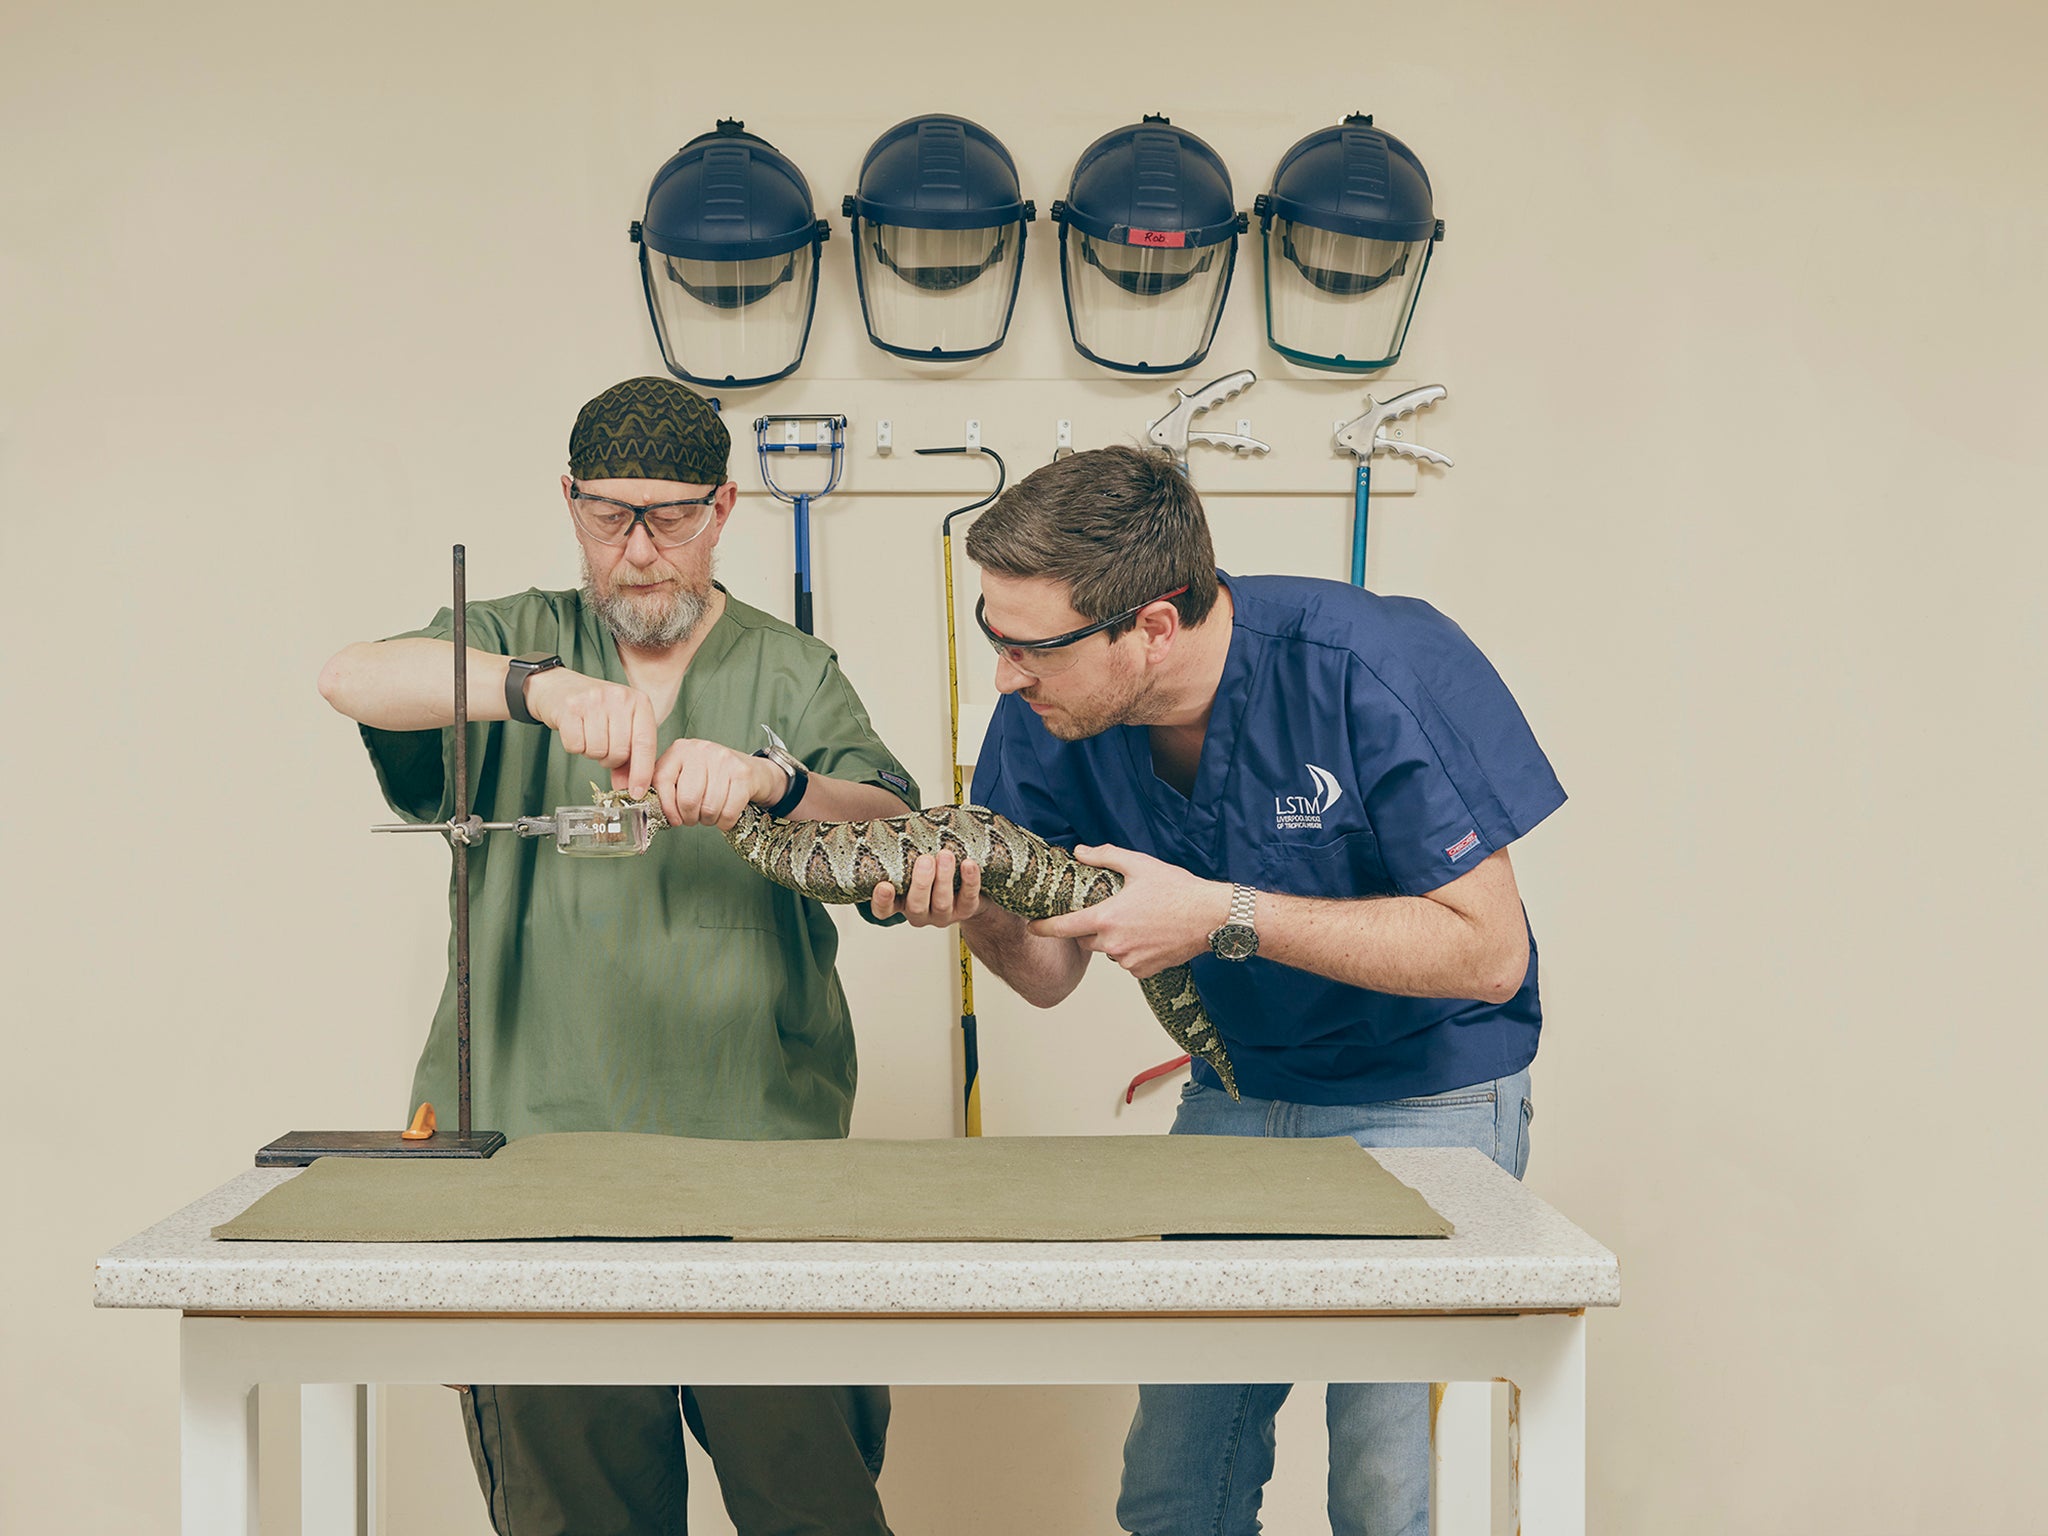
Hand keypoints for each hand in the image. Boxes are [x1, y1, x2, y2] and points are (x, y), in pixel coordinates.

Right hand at [523, 668, 658, 796]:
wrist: (559, 686)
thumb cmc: (596, 708)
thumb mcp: (621, 725)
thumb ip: (630, 756)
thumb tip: (631, 790)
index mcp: (639, 702)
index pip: (645, 744)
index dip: (642, 772)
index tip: (637, 792)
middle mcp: (619, 698)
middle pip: (620, 752)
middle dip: (610, 760)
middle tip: (603, 747)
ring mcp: (594, 701)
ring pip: (598, 751)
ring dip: (592, 752)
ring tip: (589, 735)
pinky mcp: (570, 708)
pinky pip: (576, 746)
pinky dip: (575, 747)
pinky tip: (576, 731)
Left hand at [655, 737, 784, 831]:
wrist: (753, 771)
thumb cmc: (713, 777)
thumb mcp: (686, 773)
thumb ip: (666, 785)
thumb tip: (645, 809)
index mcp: (680, 749)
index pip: (662, 782)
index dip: (666, 808)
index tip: (673, 820)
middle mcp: (701, 750)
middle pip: (687, 799)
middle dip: (690, 817)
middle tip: (694, 818)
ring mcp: (724, 760)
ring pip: (708, 808)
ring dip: (708, 821)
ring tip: (710, 816)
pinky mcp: (743, 774)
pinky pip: (728, 812)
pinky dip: (725, 823)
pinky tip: (725, 817)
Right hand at [870, 852, 982, 927]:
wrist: (965, 889)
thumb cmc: (931, 871)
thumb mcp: (911, 862)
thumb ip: (900, 848)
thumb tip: (886, 820)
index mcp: (901, 902)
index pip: (884, 909)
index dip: (882, 901)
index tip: (884, 885)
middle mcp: (920, 912)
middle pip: (916, 906)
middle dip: (921, 883)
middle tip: (925, 860)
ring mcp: (943, 914)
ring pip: (942, 903)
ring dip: (944, 878)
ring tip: (946, 855)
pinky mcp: (966, 910)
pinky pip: (968, 898)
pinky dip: (969, 880)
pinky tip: (968, 864)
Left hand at [1026, 845, 1231, 978]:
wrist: (1210, 917)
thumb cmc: (1177, 889)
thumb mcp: (1139, 865)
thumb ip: (1104, 857)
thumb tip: (1079, 852)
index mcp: (1106, 918)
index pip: (1062, 927)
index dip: (1043, 927)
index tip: (1032, 925)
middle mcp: (1113, 944)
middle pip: (1084, 939)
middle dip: (1090, 927)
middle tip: (1110, 910)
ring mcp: (1128, 960)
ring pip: (1107, 951)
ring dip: (1112, 939)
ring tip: (1136, 920)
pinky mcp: (1143, 971)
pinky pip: (1126, 962)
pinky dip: (1131, 951)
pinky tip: (1148, 934)